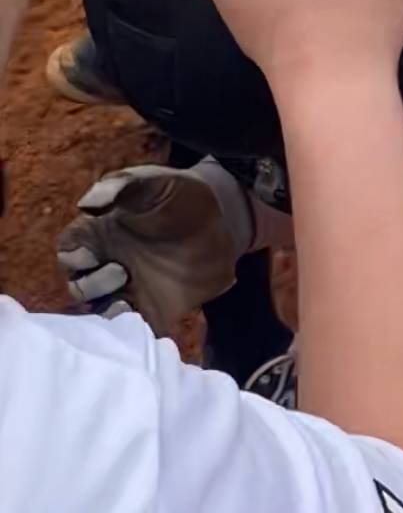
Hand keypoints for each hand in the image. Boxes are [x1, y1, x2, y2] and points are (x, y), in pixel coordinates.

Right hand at [56, 156, 253, 333]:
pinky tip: (139, 316)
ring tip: (129, 295)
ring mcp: (132, 289)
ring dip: (106, 307)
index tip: (91, 251)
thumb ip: (121, 186)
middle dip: (91, 284)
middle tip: (121, 271)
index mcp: (102, 234)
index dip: (73, 256)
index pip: (68, 252)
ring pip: (99, 310)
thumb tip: (86, 205)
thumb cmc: (182, 195)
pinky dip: (129, 331)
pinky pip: (132, 329)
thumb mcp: (153, 181)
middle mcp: (110, 263)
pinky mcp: (155, 309)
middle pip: (78, 286)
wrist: (224, 219)